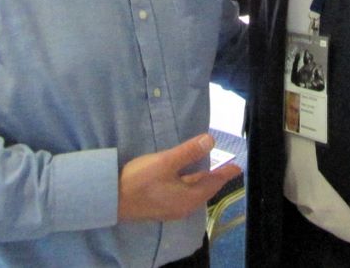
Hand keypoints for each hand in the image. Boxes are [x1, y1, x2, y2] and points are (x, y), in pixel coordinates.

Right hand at [118, 133, 241, 221]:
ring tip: (209, 172)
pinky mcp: (161, 207)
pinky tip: (186, 178)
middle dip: (215, 178)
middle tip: (225, 168)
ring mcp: (171, 209)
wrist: (111, 200)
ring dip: (202, 182)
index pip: (213, 184)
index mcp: (189, 198)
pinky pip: (183, 195)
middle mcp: (183, 207)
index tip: (237, 168)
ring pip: (193, 193)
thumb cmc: (140, 180)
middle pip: (204, 190)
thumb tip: (211, 140)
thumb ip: (189, 151)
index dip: (225, 174)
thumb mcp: (166, 162)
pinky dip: (190, 185)